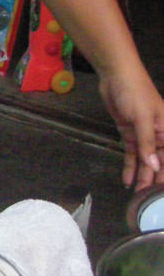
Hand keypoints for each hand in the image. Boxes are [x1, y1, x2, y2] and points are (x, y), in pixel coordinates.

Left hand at [98, 67, 163, 190]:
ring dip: (140, 176)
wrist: (116, 76)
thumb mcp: (142, 118)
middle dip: (152, 180)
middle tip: (145, 200)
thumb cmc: (135, 93)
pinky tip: (127, 180)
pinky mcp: (129, 133)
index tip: (161, 193)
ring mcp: (143, 135)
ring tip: (136, 195)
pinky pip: (131, 154)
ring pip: (144, 161)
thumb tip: (155, 167)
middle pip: (157, 162)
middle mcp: (158, 135)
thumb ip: (148, 144)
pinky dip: (129, 166)